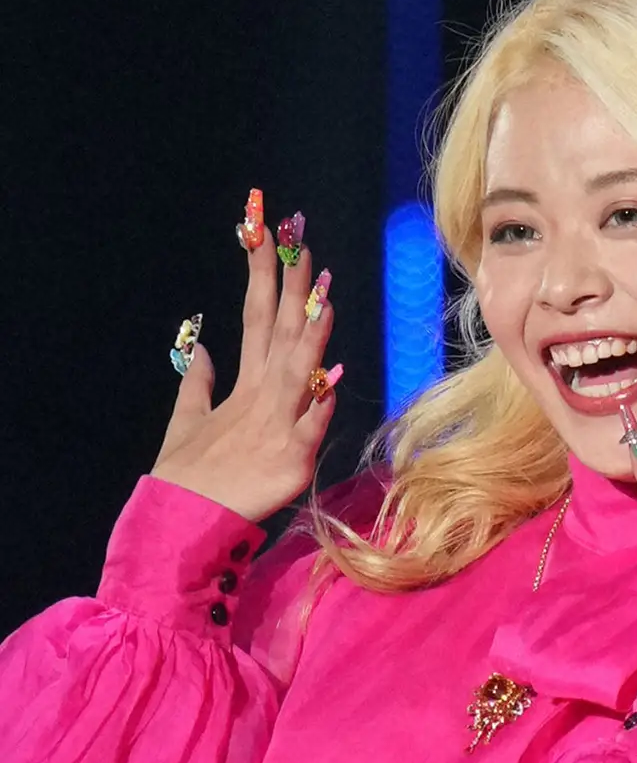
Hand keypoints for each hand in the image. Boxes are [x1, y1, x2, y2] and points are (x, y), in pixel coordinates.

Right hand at [152, 222, 336, 522]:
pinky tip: (332, 373)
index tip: (268, 236)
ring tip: (323, 290)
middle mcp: (262, 397)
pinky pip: (310, 426)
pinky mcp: (291, 460)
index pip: (256, 317)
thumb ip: (198, 383)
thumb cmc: (186, 477)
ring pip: (299, 368)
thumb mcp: (185, 423)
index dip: (264, 275)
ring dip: (311, 329)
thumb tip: (200, 345)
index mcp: (243, 385)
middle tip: (300, 241)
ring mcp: (278, 426)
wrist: (179, 526)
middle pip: (279, 331)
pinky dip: (320, 401)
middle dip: (290, 285)